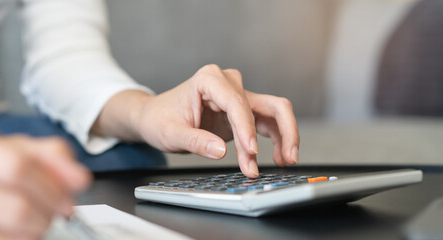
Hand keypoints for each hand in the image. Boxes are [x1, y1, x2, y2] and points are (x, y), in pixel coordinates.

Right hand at [0, 119, 89, 239]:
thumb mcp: (2, 146)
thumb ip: (46, 156)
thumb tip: (77, 178)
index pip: (16, 166)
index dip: (52, 188)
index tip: (67, 199)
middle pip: (13, 206)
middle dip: (45, 216)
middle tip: (52, 215)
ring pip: (2, 236)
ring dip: (30, 235)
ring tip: (32, 224)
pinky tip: (9, 234)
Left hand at [137, 64, 298, 176]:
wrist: (154, 117)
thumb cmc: (160, 119)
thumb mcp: (171, 134)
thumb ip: (194, 142)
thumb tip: (221, 152)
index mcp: (209, 79)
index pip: (236, 103)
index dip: (246, 128)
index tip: (250, 151)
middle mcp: (228, 83)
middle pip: (268, 103)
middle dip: (283, 131)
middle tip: (287, 157)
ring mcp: (238, 96)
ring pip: (273, 113)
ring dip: (283, 138)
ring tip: (283, 162)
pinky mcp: (242, 112)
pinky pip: (266, 124)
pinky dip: (274, 140)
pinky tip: (276, 158)